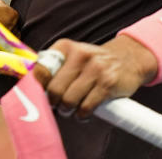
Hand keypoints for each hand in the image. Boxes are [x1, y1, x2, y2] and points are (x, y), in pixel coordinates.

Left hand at [36, 36, 157, 118]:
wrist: (128, 59)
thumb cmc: (93, 63)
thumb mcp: (74, 56)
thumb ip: (54, 67)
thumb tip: (32, 87)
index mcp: (65, 47)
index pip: (41, 69)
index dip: (38, 87)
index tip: (39, 95)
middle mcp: (80, 55)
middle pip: (54, 89)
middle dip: (53, 103)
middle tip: (56, 106)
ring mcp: (95, 69)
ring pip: (69, 100)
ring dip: (67, 110)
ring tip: (69, 110)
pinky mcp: (108, 84)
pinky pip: (86, 107)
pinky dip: (82, 115)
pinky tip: (83, 113)